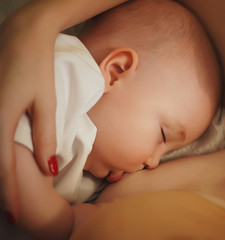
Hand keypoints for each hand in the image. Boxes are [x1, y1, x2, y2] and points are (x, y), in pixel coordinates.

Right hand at [0, 8, 57, 220]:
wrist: (23, 35)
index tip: (16, 214)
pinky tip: (6, 163)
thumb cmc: (37, 67)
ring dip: (0, 173)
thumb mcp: (46, 102)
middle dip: (2, 188)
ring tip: (10, 195)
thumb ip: (46, 136)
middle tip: (12, 211)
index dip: (10, 193)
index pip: (3, 167)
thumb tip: (49, 167)